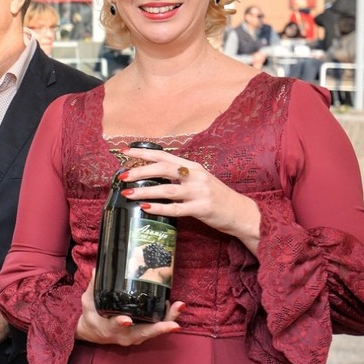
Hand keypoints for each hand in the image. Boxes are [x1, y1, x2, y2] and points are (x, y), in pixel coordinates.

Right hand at [75, 271, 181, 345]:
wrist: (95, 332)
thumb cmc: (92, 317)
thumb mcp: (88, 302)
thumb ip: (93, 287)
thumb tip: (97, 270)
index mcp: (108, 328)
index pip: (115, 327)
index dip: (120, 323)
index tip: (127, 320)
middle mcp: (125, 335)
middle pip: (145, 333)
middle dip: (160, 328)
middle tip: (174, 324)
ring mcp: (136, 336)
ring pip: (154, 331)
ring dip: (169, 320)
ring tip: (180, 307)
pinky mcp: (143, 333)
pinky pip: (157, 327)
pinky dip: (167, 318)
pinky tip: (174, 306)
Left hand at [119, 146, 261, 253]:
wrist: (240, 212)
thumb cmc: (216, 196)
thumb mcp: (199, 179)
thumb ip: (180, 175)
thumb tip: (152, 173)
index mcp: (193, 166)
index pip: (164, 155)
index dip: (143, 153)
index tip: (124, 151)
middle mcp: (195, 176)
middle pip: (163, 168)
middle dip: (140, 171)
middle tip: (123, 175)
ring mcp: (199, 192)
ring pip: (166, 189)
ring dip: (144, 191)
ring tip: (128, 193)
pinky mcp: (201, 209)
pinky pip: (175, 209)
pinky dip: (159, 208)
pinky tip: (146, 208)